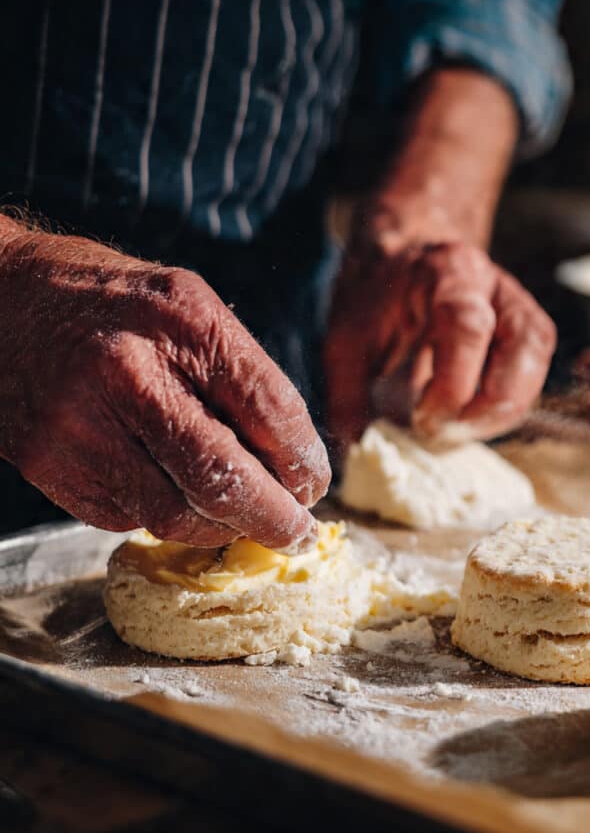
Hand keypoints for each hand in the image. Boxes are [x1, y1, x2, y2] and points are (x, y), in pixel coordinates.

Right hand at [0, 221, 329, 549]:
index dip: (303, 462)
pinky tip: (178, 495)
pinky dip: (167, 516)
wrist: (0, 300)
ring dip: (223, 529)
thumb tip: (296, 463)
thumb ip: (243, 376)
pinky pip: (129, 517)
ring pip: (176, 515)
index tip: (314, 486)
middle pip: (223, 478)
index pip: (270, 412)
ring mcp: (83, 425)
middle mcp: (131, 374)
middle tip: (297, 532)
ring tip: (244, 521)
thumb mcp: (191, 308)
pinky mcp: (51, 465)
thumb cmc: (115, 304)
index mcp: (184, 322)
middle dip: (274, 519)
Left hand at [324, 235, 556, 447]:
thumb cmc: (375, 298)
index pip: (468, 328)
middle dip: (486, 408)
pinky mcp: (530, 328)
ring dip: (503, 411)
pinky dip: (508, 404)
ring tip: (458, 429)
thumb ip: (349, 395)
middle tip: (442, 433)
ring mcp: (519, 304)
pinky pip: (535, 372)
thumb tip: (356, 449)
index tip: (423, 420)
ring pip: (536, 362)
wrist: (402, 257)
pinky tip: (473, 416)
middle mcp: (494, 284)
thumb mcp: (345, 340)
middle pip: (523, 346)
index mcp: (446, 274)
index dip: (453, 386)